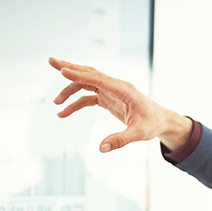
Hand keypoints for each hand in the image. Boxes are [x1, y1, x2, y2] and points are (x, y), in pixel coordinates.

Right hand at [49, 57, 192, 152]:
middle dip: (69, 68)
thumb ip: (121, 140)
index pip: (98, 79)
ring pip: (86, 84)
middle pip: (89, 73)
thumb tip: (101, 148)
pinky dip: (75, 104)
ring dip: (69, 90)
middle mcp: (115, 87)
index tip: (62, 70)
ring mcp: (111, 91)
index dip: (79, 74)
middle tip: (50, 61)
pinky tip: (64, 113)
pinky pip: (88, 98)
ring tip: (55, 102)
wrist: (161, 121)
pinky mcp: (108, 99)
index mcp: (123, 89)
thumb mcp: (139, 134)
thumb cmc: (152, 124)